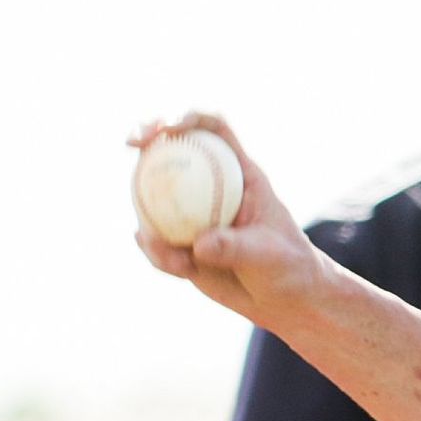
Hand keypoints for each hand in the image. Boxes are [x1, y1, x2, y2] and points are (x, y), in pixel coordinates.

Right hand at [128, 112, 322, 328]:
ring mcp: (192, 214)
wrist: (286, 302)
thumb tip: (199, 244)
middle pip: (172, 150)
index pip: (214, 131)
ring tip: (174, 259)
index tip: (169, 128)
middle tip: (131, 144)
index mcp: (238, 174)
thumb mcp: (268, 256)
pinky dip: (159, 254)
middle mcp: (211, 187)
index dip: (190, 119)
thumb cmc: (289, 269)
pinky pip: (157, 241)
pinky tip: (175, 269)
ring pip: (154, 198)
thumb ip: (234, 247)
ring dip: (150, 218)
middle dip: (147, 138)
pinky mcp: (181, 242)